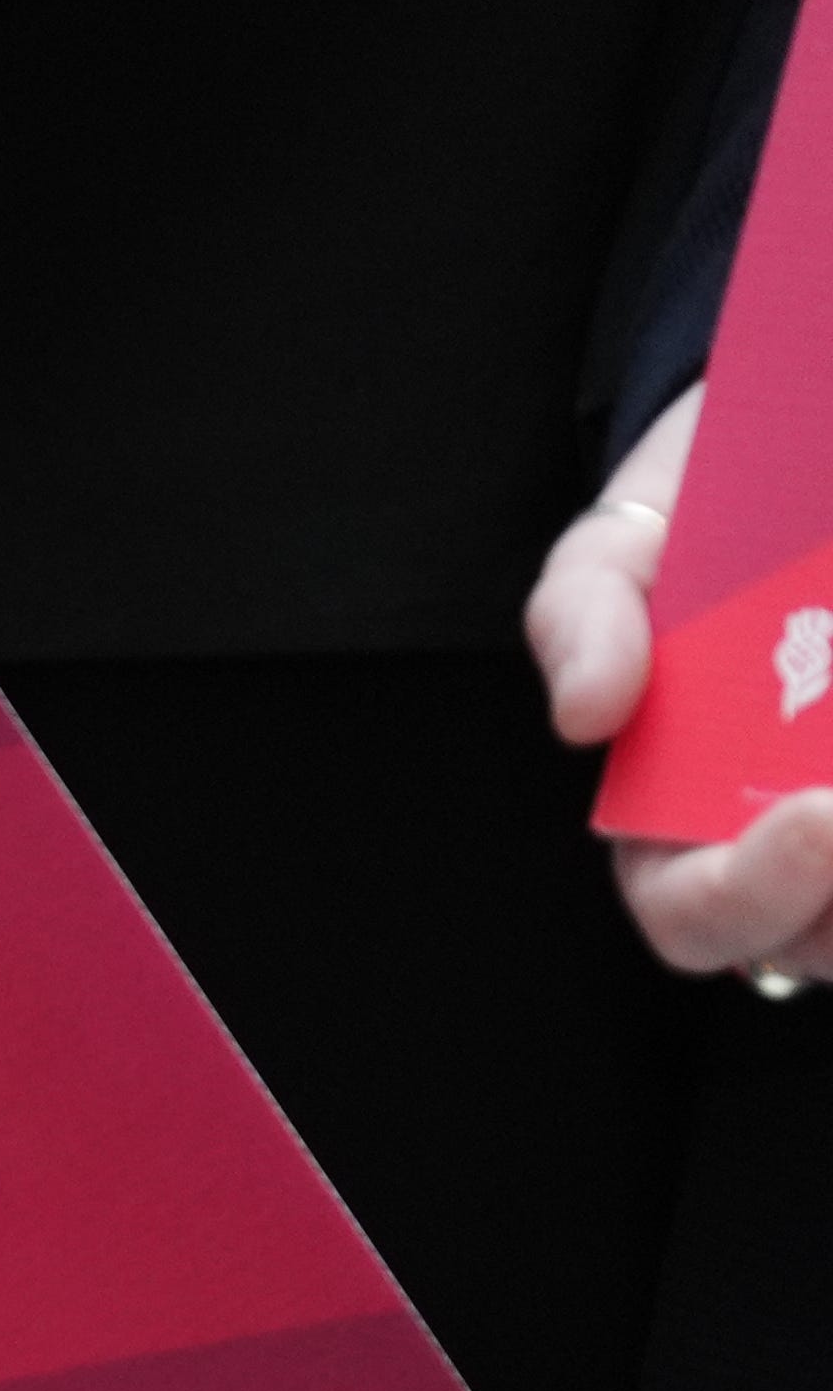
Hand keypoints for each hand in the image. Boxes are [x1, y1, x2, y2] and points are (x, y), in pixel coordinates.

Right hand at [529, 384, 832, 980]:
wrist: (809, 452)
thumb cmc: (712, 520)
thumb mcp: (624, 547)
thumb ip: (583, 616)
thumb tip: (586, 713)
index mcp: (683, 825)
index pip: (701, 914)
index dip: (753, 890)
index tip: (818, 819)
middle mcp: (798, 847)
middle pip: (832, 938)